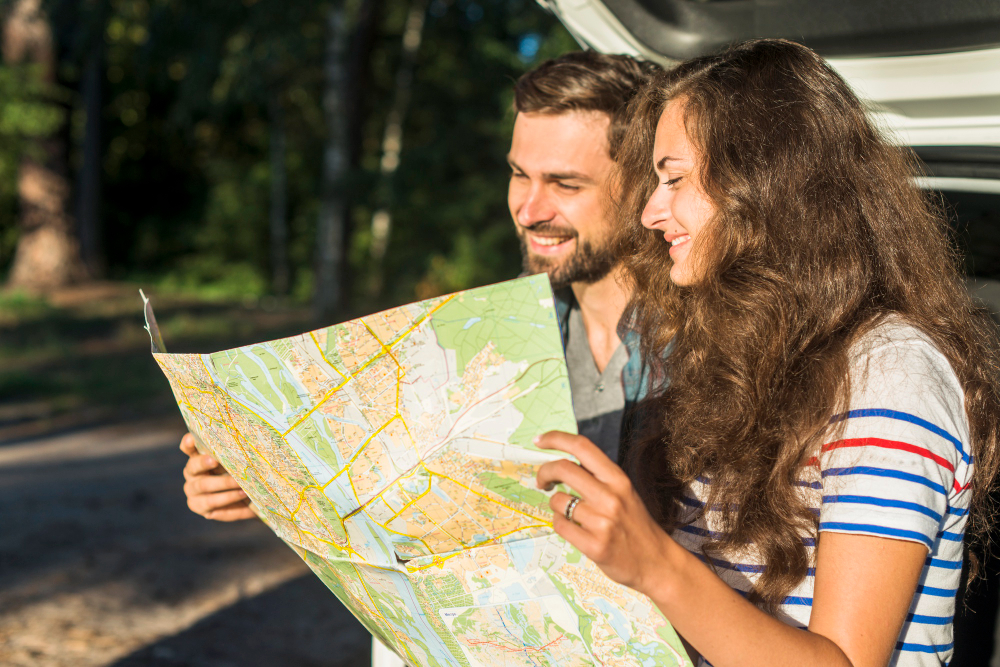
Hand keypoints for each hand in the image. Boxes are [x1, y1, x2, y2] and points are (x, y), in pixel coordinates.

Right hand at [180, 433, 254, 520]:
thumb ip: (234, 454)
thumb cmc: (240, 472)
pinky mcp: (200, 506)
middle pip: (193, 466)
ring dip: (224, 484)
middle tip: (216, 460)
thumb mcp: (238, 462)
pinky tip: (242, 495)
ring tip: (241, 484)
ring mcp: (193, 491)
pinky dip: (229, 499)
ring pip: (204, 486)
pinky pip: (212, 504)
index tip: (192, 438)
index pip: (188, 448)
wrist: (247, 497)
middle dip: (204, 463)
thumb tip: (245, 442)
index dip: (188, 443)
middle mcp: (192, 473)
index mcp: (198, 457)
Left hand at [535, 430, 671, 594]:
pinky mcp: (594, 546)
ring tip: (569, 513)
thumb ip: (598, 478)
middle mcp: (611, 497)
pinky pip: (560, 525)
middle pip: (563, 468)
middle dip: (544, 472)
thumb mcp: (624, 493)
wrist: (657, 562)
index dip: (556, 438)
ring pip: (557, 501)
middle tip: (543, 481)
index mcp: (618, 479)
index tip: (540, 441)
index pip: (582, 446)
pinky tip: (573, 528)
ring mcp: (603, 522)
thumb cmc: (636, 525)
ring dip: (556, 505)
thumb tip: (563, 464)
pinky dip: (560, 524)